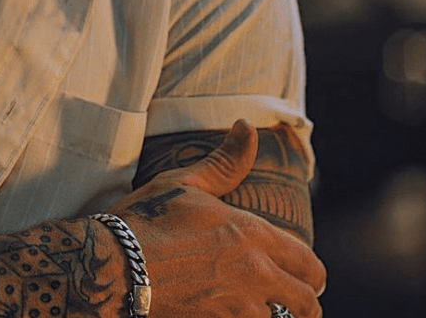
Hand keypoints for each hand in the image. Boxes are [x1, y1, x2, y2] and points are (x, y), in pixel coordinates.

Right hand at [110, 120, 325, 317]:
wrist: (114, 265)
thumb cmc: (147, 219)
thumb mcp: (185, 182)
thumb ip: (225, 162)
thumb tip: (248, 127)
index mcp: (252, 235)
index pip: (310, 265)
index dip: (311, 271)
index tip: (304, 273)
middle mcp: (255, 275)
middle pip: (308, 304)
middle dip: (302, 301)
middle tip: (288, 298)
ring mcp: (239, 310)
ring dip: (275, 316)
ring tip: (258, 307)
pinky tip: (229, 313)